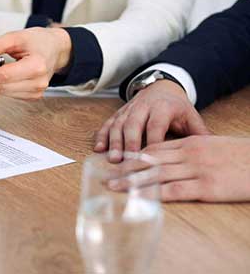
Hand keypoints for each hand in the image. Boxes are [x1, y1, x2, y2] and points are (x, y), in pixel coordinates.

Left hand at [0, 27, 71, 99]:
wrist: (55, 49)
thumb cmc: (38, 41)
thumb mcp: (15, 36)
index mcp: (36, 65)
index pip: (4, 76)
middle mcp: (38, 82)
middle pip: (1, 86)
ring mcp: (37, 92)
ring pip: (3, 92)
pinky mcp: (33, 96)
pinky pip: (9, 94)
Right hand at [95, 80, 210, 161]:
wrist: (162, 87)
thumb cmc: (176, 107)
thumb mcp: (191, 116)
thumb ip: (199, 133)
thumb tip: (209, 152)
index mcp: (163, 107)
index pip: (156, 125)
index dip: (152, 142)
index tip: (150, 160)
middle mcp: (143, 107)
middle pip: (133, 124)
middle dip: (127, 143)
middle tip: (124, 161)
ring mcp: (129, 110)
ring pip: (118, 125)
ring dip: (113, 142)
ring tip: (112, 158)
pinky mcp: (119, 113)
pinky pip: (108, 124)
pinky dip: (102, 136)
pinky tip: (98, 149)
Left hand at [107, 136, 249, 201]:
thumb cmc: (241, 155)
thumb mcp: (213, 146)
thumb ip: (191, 150)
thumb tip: (172, 158)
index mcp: (190, 143)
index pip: (154, 149)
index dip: (133, 157)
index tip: (117, 163)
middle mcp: (189, 154)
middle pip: (149, 161)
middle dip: (125, 169)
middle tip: (106, 176)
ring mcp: (196, 169)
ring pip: (156, 174)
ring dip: (131, 181)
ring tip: (113, 187)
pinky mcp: (206, 186)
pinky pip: (174, 190)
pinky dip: (153, 194)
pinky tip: (138, 198)